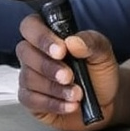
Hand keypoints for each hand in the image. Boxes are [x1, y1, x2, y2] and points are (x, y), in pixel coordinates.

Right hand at [14, 13, 119, 130]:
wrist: (104, 102)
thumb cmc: (98, 73)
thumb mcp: (102, 54)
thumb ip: (91, 42)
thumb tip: (73, 41)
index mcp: (49, 35)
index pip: (31, 26)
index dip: (41, 37)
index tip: (61, 50)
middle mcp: (35, 53)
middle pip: (25, 52)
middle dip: (48, 66)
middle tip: (69, 76)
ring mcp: (29, 76)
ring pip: (29, 78)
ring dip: (55, 88)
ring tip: (77, 93)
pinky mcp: (30, 98)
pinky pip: (31, 100)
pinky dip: (53, 104)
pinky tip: (70, 105)